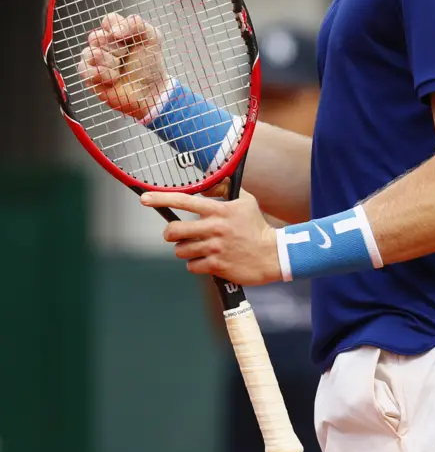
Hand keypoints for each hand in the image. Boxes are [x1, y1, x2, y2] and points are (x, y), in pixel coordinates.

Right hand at [77, 12, 170, 119]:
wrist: (150, 91)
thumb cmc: (150, 64)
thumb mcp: (152, 38)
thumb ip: (137, 24)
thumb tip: (115, 30)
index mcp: (117, 32)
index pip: (108, 20)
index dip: (117, 27)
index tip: (128, 37)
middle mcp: (103, 44)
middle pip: (97, 36)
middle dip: (116, 48)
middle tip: (126, 56)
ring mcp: (94, 60)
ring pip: (91, 53)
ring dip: (111, 62)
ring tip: (120, 69)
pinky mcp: (90, 76)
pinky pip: (85, 69)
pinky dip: (102, 74)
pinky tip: (113, 78)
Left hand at [141, 189, 281, 285]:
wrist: (272, 254)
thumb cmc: (256, 226)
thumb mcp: (245, 201)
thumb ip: (224, 191)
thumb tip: (206, 185)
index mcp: (219, 210)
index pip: (184, 201)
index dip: (161, 199)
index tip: (144, 199)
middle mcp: (214, 228)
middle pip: (174, 231)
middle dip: (170, 234)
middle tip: (175, 235)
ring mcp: (215, 248)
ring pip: (181, 251)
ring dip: (185, 250)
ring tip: (198, 248)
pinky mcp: (217, 266)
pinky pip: (192, 266)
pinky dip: (195, 264)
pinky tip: (208, 260)